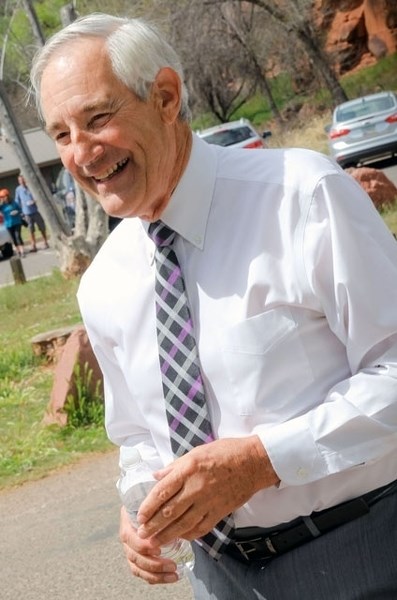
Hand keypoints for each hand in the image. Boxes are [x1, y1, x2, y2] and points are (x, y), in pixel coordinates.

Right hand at [119, 506, 179, 583]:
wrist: (149, 504)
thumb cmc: (154, 499)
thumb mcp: (154, 495)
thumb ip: (159, 499)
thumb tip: (168, 501)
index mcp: (127, 521)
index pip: (130, 537)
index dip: (142, 545)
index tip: (158, 549)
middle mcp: (127, 537)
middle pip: (134, 556)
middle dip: (153, 564)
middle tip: (172, 565)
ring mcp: (130, 549)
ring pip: (137, 567)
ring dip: (155, 574)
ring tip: (174, 574)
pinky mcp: (136, 558)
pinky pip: (141, 572)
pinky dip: (154, 578)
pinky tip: (169, 577)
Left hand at [136, 435, 278, 544]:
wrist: (253, 462)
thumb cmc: (225, 452)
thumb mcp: (196, 451)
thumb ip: (175, 466)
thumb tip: (156, 476)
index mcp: (188, 469)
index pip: (162, 491)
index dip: (149, 506)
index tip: (139, 516)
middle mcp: (196, 487)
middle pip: (170, 511)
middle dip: (153, 525)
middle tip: (142, 535)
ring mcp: (209, 501)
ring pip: (184, 523)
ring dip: (167, 535)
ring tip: (155, 542)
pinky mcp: (220, 511)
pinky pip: (202, 527)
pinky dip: (190, 535)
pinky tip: (181, 538)